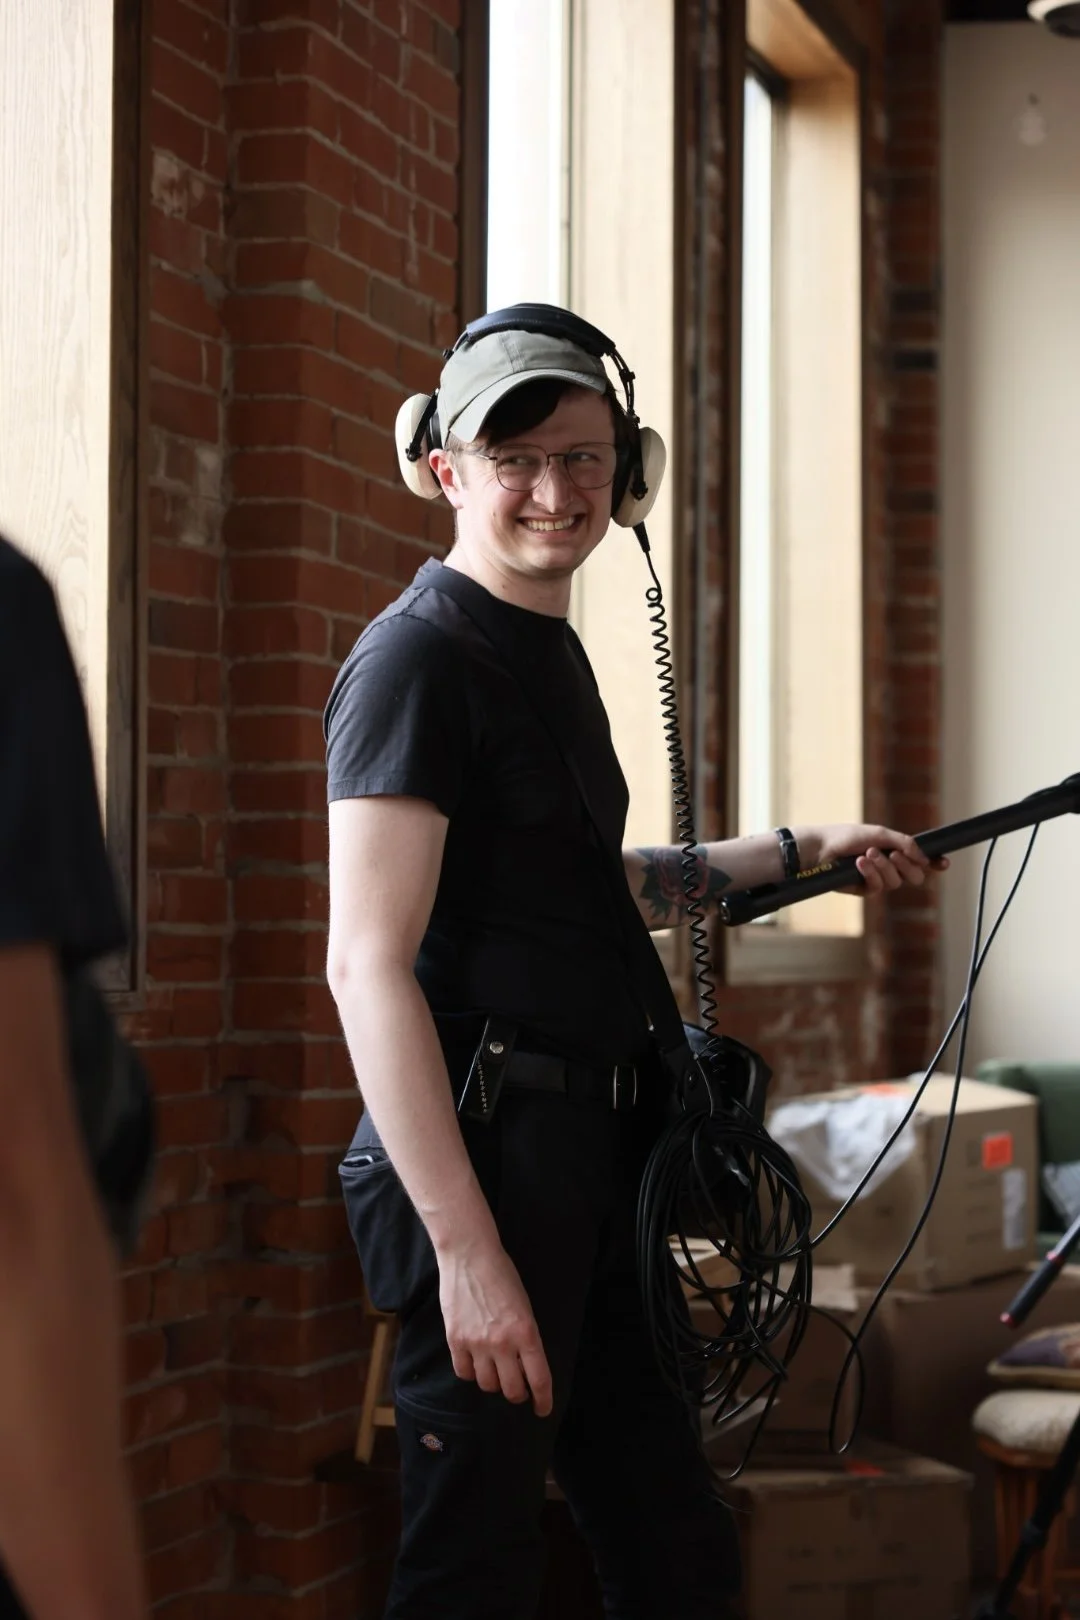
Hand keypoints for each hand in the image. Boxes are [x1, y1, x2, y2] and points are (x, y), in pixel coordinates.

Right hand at [437, 1240, 552, 1416]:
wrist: (470, 1256)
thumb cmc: (502, 1275)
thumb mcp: (524, 1306)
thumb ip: (525, 1337)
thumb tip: (524, 1365)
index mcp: (527, 1332)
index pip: (539, 1378)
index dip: (543, 1399)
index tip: (542, 1409)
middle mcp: (503, 1343)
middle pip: (512, 1389)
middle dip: (518, 1394)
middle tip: (518, 1389)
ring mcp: (477, 1343)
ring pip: (487, 1384)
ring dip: (494, 1383)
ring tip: (495, 1371)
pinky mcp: (455, 1340)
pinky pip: (464, 1373)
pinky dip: (471, 1373)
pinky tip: (475, 1363)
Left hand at [796, 823, 948, 896]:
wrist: (822, 846)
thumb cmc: (848, 836)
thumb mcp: (880, 834)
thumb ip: (905, 843)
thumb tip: (925, 857)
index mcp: (897, 850)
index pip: (922, 860)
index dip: (935, 863)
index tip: (944, 862)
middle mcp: (891, 866)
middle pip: (916, 876)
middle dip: (908, 865)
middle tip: (894, 854)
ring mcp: (879, 879)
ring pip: (897, 882)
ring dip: (884, 866)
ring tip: (868, 853)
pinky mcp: (865, 890)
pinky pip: (879, 887)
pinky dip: (871, 873)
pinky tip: (860, 862)